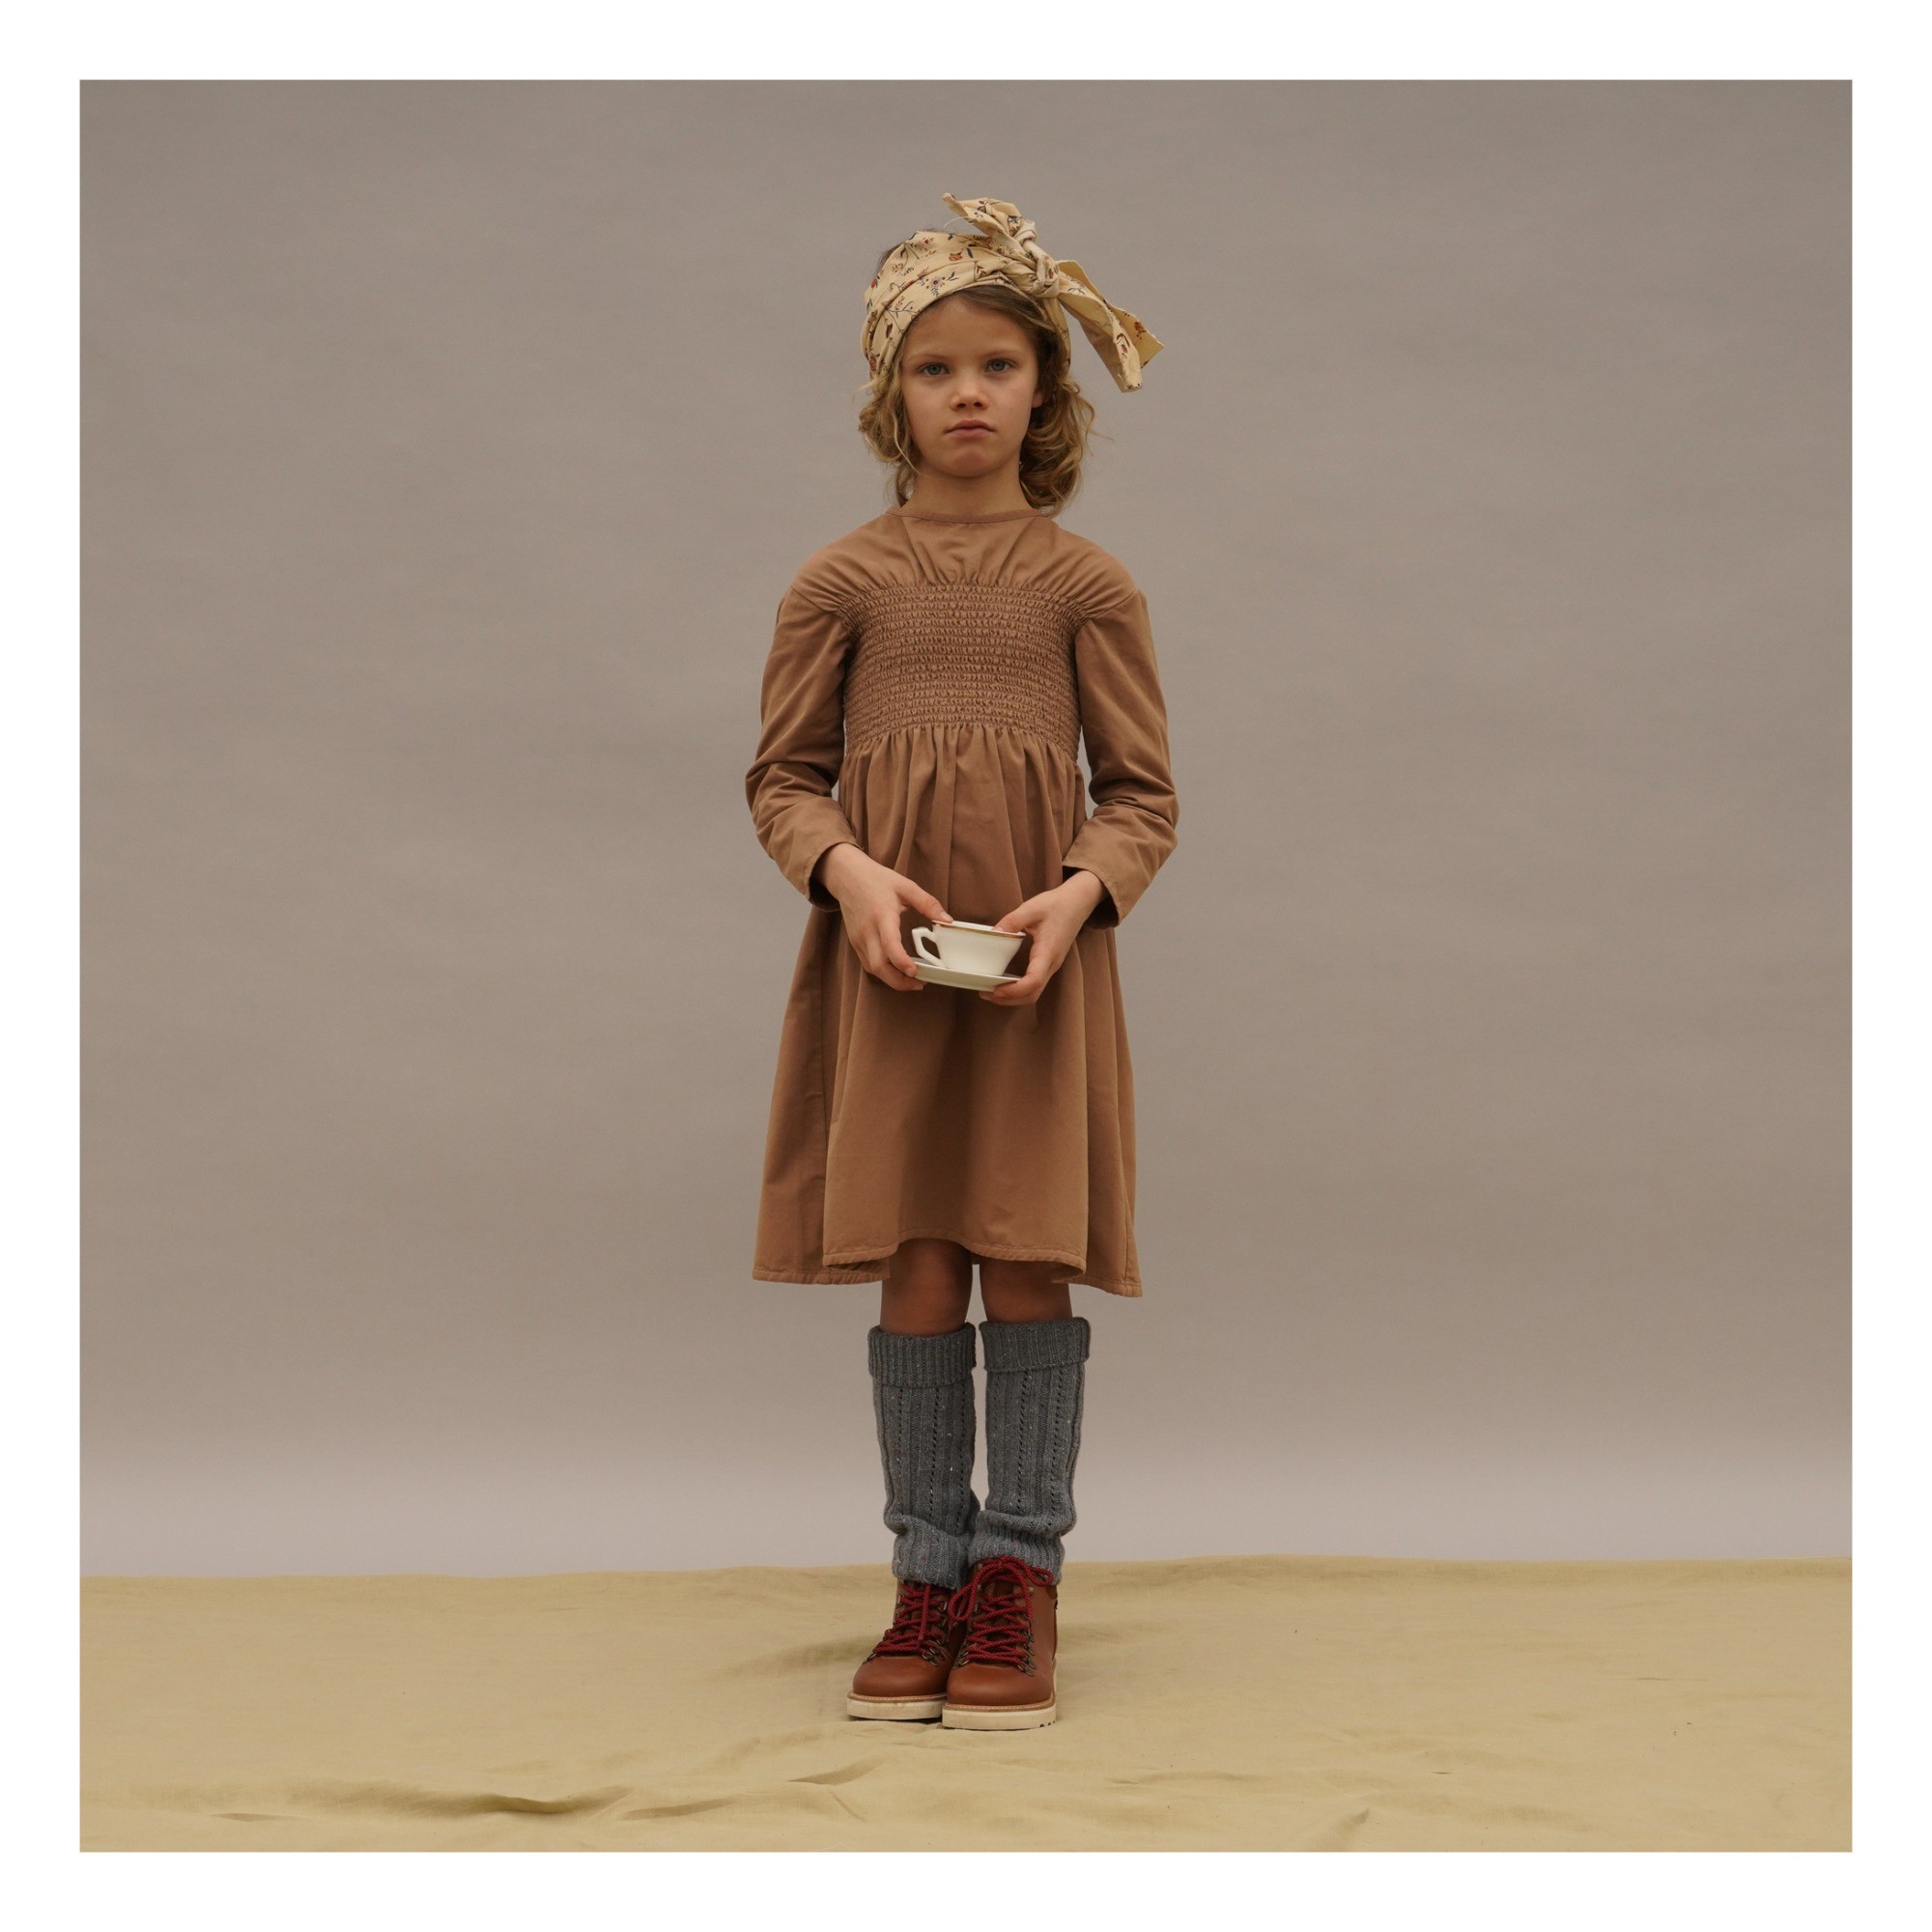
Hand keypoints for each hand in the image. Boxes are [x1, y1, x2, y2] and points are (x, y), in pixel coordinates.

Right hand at [815, 842, 953, 993]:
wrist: (847, 876)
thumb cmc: (876, 879)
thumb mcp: (906, 886)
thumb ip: (928, 903)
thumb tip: (947, 920)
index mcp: (882, 916)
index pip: (889, 945)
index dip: (901, 962)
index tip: (915, 971)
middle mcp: (867, 931)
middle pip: (878, 966)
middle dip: (898, 981)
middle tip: (919, 983)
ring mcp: (858, 939)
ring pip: (872, 968)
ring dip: (891, 980)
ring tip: (912, 980)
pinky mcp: (855, 942)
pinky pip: (868, 963)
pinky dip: (883, 972)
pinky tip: (897, 971)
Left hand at [978, 870, 1105, 1005]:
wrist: (1077, 902)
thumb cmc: (1057, 905)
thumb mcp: (1032, 908)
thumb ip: (1012, 921)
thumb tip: (993, 933)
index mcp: (1048, 952)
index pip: (1033, 981)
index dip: (1014, 990)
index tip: (995, 990)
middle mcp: (1051, 964)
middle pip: (1032, 994)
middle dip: (1008, 999)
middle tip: (985, 993)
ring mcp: (1051, 966)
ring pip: (1034, 993)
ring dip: (1013, 997)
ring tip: (991, 991)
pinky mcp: (1048, 964)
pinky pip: (1034, 985)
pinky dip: (1018, 990)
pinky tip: (1004, 983)